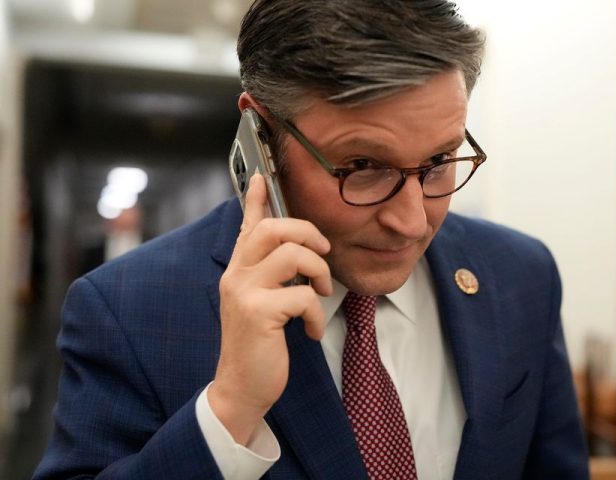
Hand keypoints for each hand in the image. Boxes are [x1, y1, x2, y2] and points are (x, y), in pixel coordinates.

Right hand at [208, 174, 331, 443]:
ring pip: (292, 255)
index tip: (261, 174)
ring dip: (319, 272)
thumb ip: (271, 275)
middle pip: (274, 228)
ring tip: (322, 293)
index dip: (255, 198)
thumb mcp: (261, 303)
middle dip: (308, 234)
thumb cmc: (258, 343)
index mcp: (239, 270)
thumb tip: (294, 251)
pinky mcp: (257, 313)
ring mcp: (244, 292)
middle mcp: (236, 275)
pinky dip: (316, 314)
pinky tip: (310, 330)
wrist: (242, 386)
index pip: (247, 225)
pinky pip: (302, 296)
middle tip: (324, 253)